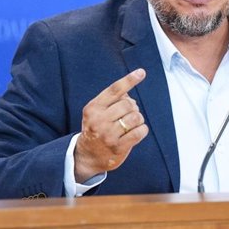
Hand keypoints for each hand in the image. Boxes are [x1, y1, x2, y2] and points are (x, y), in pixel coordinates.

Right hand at [74, 68, 147, 182]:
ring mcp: (108, 135)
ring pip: (136, 117)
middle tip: (128, 115)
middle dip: (133, 108)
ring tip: (132, 124)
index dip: (129, 80)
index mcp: (93, 108)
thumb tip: (129, 94)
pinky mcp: (118, 147)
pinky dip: (142, 130)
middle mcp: (99, 120)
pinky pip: (139, 132)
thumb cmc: (95, 129)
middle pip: (128, 104)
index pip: (114, 90)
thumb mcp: (96, 112)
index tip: (141, 72)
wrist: (86, 156)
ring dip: (138, 119)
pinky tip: (136, 132)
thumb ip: (111, 101)